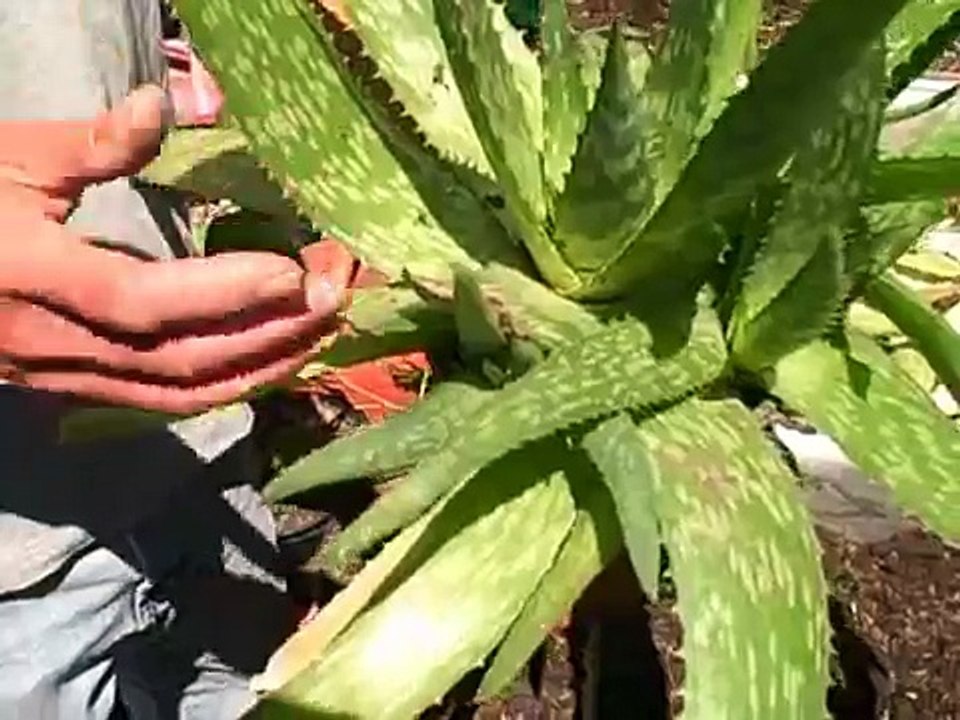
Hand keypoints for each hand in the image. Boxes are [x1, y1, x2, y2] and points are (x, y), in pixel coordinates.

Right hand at [0, 85, 353, 413]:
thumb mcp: (11, 160)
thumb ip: (91, 144)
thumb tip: (164, 103)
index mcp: (34, 276)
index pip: (143, 301)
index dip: (223, 292)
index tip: (294, 271)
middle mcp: (54, 343)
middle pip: (179, 359)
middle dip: (267, 334)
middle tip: (334, 299)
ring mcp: (65, 375)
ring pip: (177, 392)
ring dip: (257, 368)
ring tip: (320, 335)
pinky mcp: (74, 388)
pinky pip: (160, 400)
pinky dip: (222, 386)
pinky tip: (266, 363)